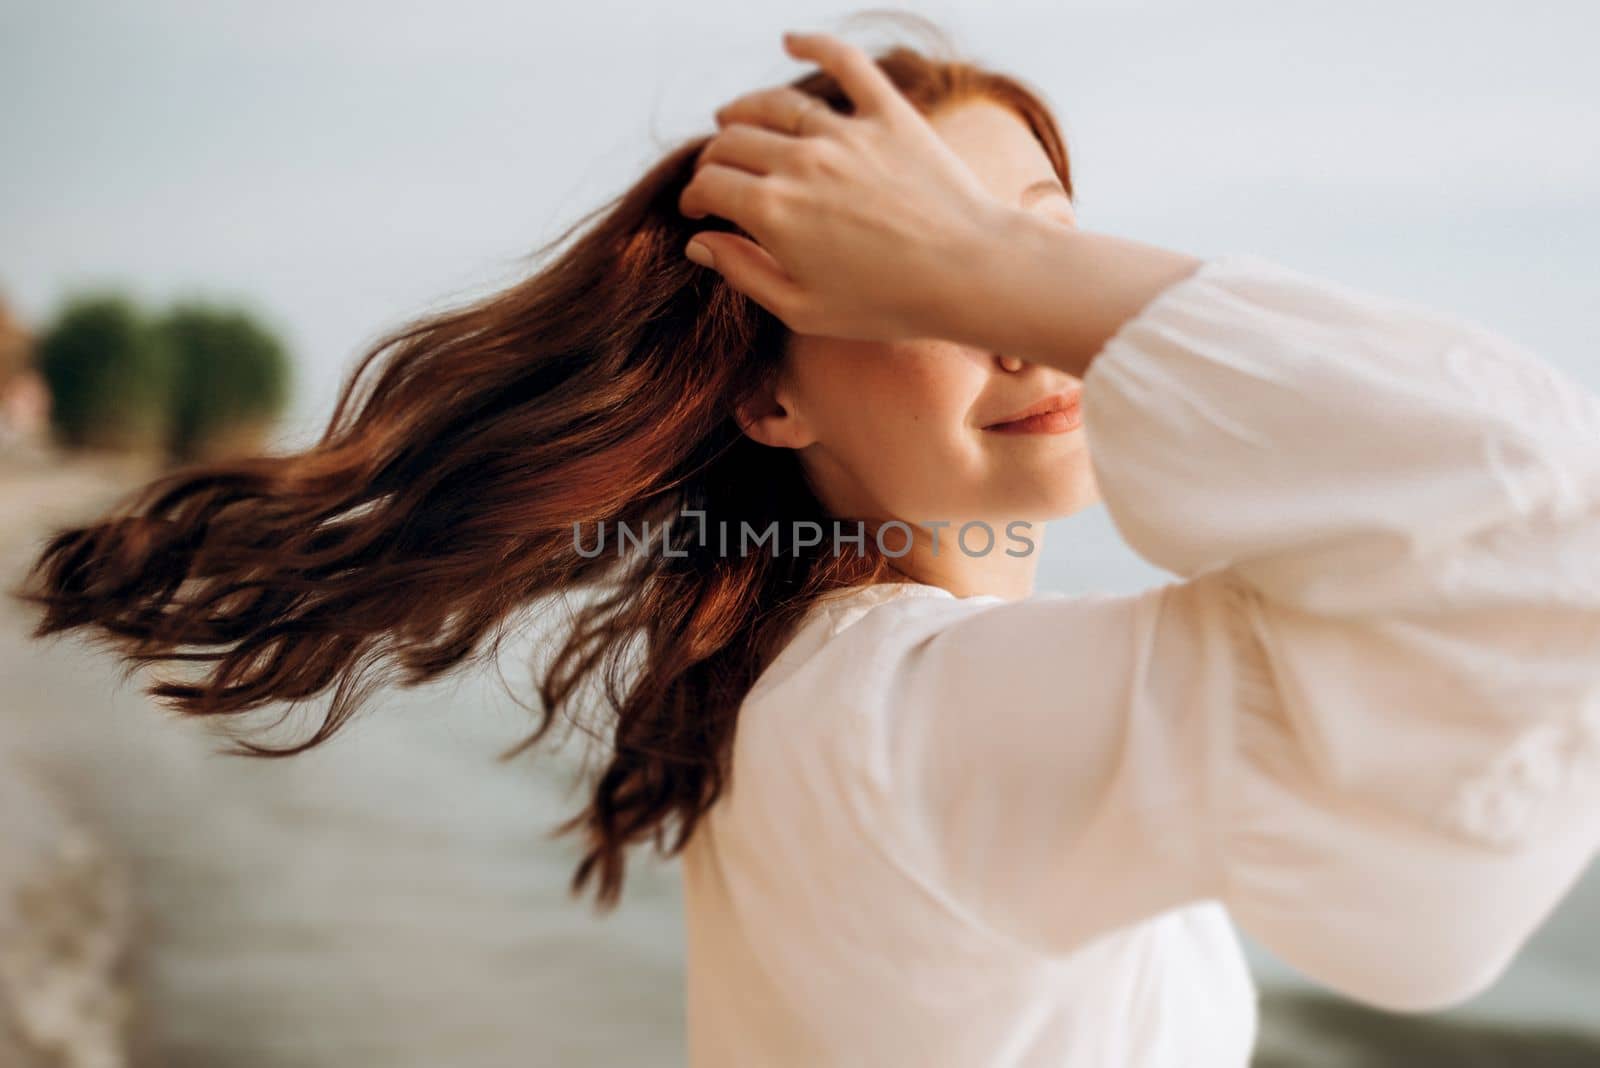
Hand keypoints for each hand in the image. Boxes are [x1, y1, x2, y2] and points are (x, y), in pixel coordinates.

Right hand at [677, 31, 1004, 342]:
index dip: (694, 197)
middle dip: (714, 160)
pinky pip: (845, 62)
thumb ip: (744, 273)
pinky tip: (790, 40)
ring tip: (732, 118)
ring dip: (743, 110)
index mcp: (772, 210)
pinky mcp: (888, 114)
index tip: (699, 210)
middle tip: (717, 176)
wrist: (970, 274)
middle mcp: (800, 161)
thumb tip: (699, 243)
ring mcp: (845, 132)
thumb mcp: (803, 309)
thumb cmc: (888, 304)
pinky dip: (814, 43)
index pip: (709, 185)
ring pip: (774, 103)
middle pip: (733, 142)